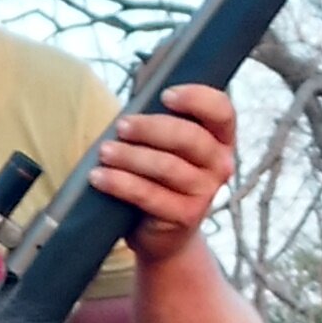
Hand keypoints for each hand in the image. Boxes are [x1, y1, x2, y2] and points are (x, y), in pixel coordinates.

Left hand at [83, 83, 241, 260]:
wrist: (164, 235)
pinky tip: (99, 177)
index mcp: (220, 139)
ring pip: (167, 167)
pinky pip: (150, 195)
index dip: (197, 99)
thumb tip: (139, 87)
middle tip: (122, 126)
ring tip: (105, 151)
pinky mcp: (185, 216)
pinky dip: (121, 183)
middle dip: (151, 128)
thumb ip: (160, 119)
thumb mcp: (165, 147)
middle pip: (190, 137)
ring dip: (130, 156)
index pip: (221, 111)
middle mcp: (220, 165)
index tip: (165, 95)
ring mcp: (205, 193)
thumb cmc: (160, 179)